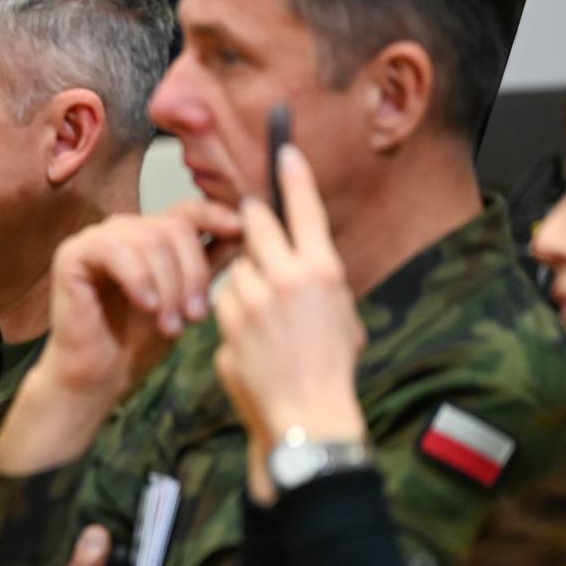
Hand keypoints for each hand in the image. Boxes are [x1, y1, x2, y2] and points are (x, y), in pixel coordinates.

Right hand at [0, 202, 242, 474]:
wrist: (99, 379)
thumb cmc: (141, 343)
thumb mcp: (189, 300)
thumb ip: (211, 264)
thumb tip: (249, 230)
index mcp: (149, 235)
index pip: (188, 210)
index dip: (216, 215)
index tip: (242, 231)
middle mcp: (121, 231)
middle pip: (174, 227)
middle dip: (193, 273)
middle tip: (197, 317)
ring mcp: (94, 240)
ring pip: (149, 240)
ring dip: (168, 284)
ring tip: (172, 325)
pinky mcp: (72, 255)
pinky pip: (115, 251)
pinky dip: (138, 279)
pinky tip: (147, 306)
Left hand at [212, 145, 366, 503]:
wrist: (307, 414)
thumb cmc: (333, 369)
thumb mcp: (342, 315)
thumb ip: (319, 283)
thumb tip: (304, 265)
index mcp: (323, 271)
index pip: (304, 210)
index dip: (293, 177)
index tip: (285, 151)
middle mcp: (286, 277)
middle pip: (255, 225)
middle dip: (252, 222)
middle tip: (253, 224)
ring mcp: (252, 299)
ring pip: (236, 269)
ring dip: (244, 282)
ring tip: (265, 318)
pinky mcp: (227, 322)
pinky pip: (224, 302)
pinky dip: (232, 314)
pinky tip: (251, 338)